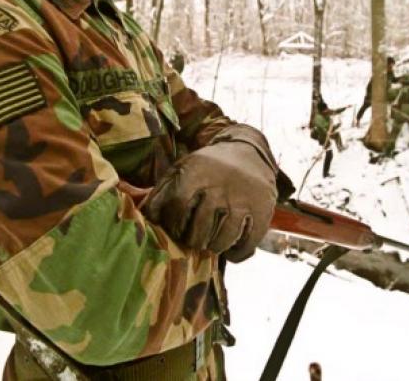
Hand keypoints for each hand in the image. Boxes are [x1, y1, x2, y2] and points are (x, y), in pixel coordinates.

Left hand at [146, 124, 278, 261]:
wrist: (249, 153)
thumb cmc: (208, 167)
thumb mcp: (183, 169)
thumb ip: (162, 192)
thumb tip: (145, 217)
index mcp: (197, 173)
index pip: (178, 206)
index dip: (173, 224)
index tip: (176, 229)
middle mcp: (220, 187)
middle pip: (199, 229)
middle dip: (192, 240)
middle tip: (193, 240)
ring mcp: (243, 201)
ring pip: (222, 240)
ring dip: (213, 248)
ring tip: (210, 244)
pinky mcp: (262, 212)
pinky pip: (246, 245)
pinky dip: (236, 254)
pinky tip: (229, 248)